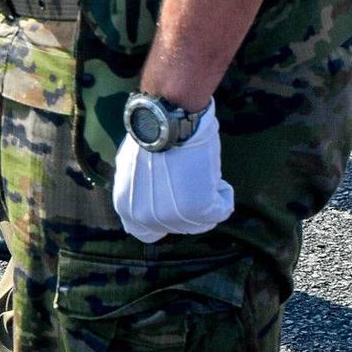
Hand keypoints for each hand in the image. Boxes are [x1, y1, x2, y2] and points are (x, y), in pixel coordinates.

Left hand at [112, 103, 233, 243]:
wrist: (166, 119)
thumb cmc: (152, 134)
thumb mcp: (131, 168)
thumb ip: (139, 191)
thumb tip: (150, 200)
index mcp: (126, 208)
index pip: (145, 233)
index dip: (163, 220)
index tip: (174, 202)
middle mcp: (147, 218)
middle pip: (179, 227)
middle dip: (189, 207)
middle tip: (192, 180)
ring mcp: (173, 216)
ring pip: (203, 220)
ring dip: (208, 197)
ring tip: (200, 171)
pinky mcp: (199, 208)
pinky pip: (223, 209)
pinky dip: (224, 193)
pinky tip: (214, 174)